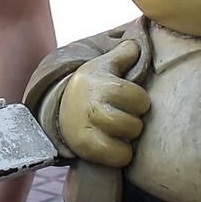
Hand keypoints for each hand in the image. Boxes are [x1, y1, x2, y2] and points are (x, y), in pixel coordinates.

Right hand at [57, 41, 147, 167]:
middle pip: (134, 123)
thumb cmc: (91, 88)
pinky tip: (113, 144)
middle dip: (133, 121)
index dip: (139, 102)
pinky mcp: (86, 148)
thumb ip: (121, 55)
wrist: (61, 110)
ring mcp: (87, 128)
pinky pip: (119, 156)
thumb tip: (134, 44)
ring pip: (127, 138)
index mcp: (100, 85)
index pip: (139, 99)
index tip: (129, 101)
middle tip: (122, 117)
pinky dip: (121, 153)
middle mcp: (92, 106)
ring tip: (117, 130)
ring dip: (127, 137)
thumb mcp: (102, 66)